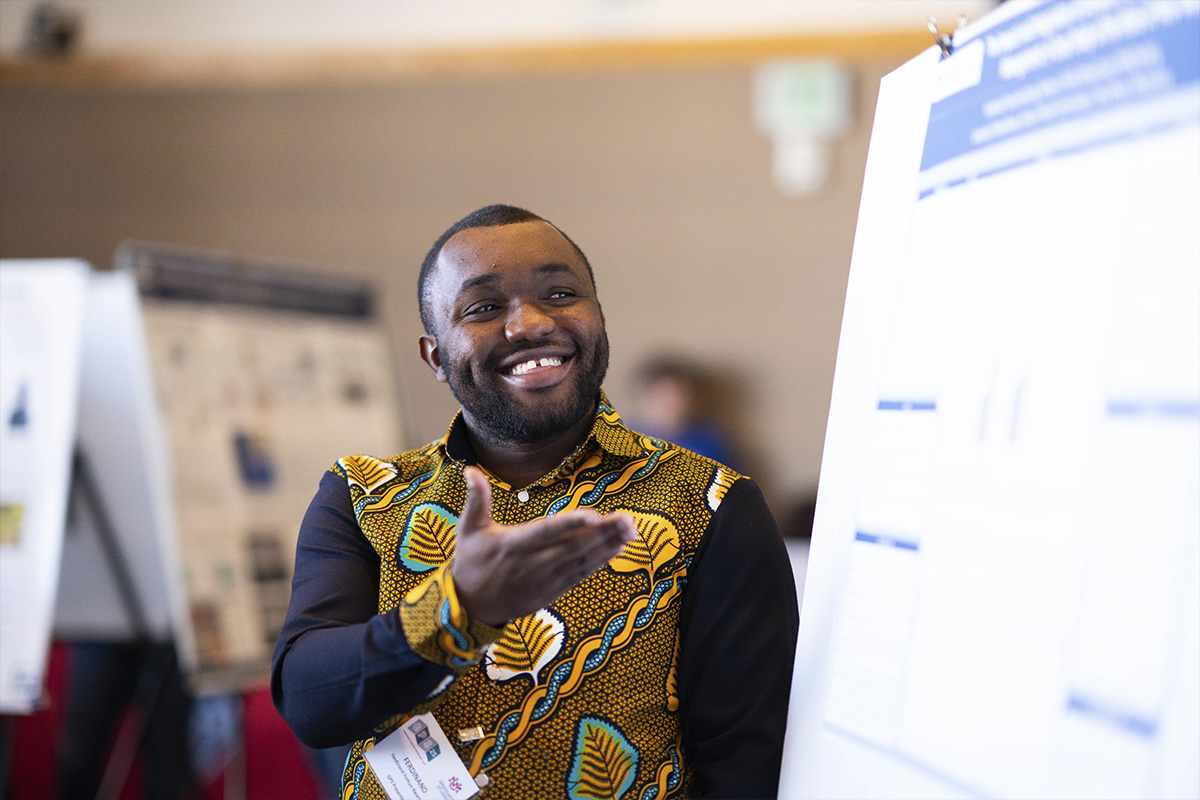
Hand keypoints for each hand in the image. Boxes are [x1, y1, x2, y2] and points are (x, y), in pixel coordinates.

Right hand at [451, 466, 637, 625]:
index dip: (569, 525)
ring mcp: (544, 580)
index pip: (546, 532)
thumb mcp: (468, 529)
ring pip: (581, 562)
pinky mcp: (552, 591)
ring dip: (608, 546)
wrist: (469, 607)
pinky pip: (580, 575)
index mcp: (513, 545)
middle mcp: (532, 563)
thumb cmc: (470, 561)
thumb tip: (471, 469)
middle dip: (602, 533)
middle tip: (628, 520)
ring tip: (630, 530)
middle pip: (572, 547)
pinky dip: (599, 562)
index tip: (593, 516)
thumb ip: (476, 499)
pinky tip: (617, 548)